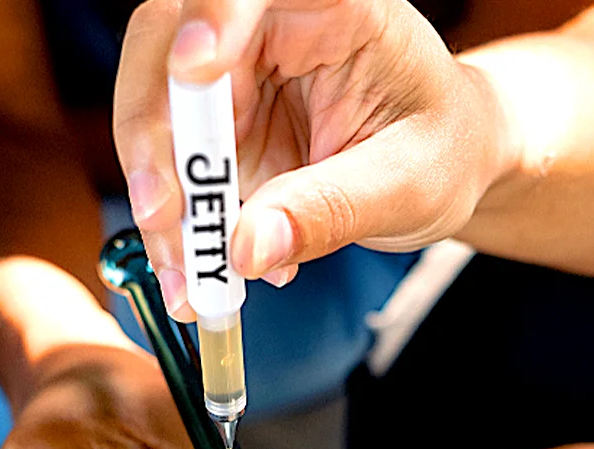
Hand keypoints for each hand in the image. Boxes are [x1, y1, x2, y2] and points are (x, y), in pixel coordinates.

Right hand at [114, 0, 512, 319]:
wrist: (442, 161)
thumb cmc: (441, 148)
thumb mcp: (407, 185)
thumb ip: (332, 210)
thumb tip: (248, 247)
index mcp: (332, 7)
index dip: (212, 17)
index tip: (196, 68)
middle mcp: (266, 26)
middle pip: (167, 48)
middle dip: (155, 136)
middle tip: (166, 216)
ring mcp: (231, 75)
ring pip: (151, 113)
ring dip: (157, 196)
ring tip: (192, 275)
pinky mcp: (212, 121)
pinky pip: (165, 164)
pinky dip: (173, 221)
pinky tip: (205, 271)